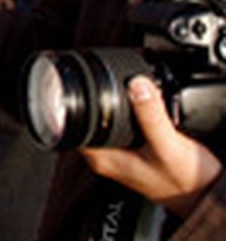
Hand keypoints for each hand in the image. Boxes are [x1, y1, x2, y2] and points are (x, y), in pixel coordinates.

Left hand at [81, 76, 221, 217]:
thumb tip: (135, 85)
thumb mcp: (167, 144)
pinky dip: (134, 116)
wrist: (206, 197)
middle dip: (102, 101)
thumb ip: (151, 115)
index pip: (74, 126)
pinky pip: (126, 128)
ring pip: (109, 123)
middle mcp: (108, 158)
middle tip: (118, 87)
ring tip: (134, 98)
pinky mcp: (136, 152)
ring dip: (120, 108)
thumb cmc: (186, 182)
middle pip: (91, 121)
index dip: (80, 103)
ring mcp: (121, 155)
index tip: (91, 85)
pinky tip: (147, 111)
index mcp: (104, 158)